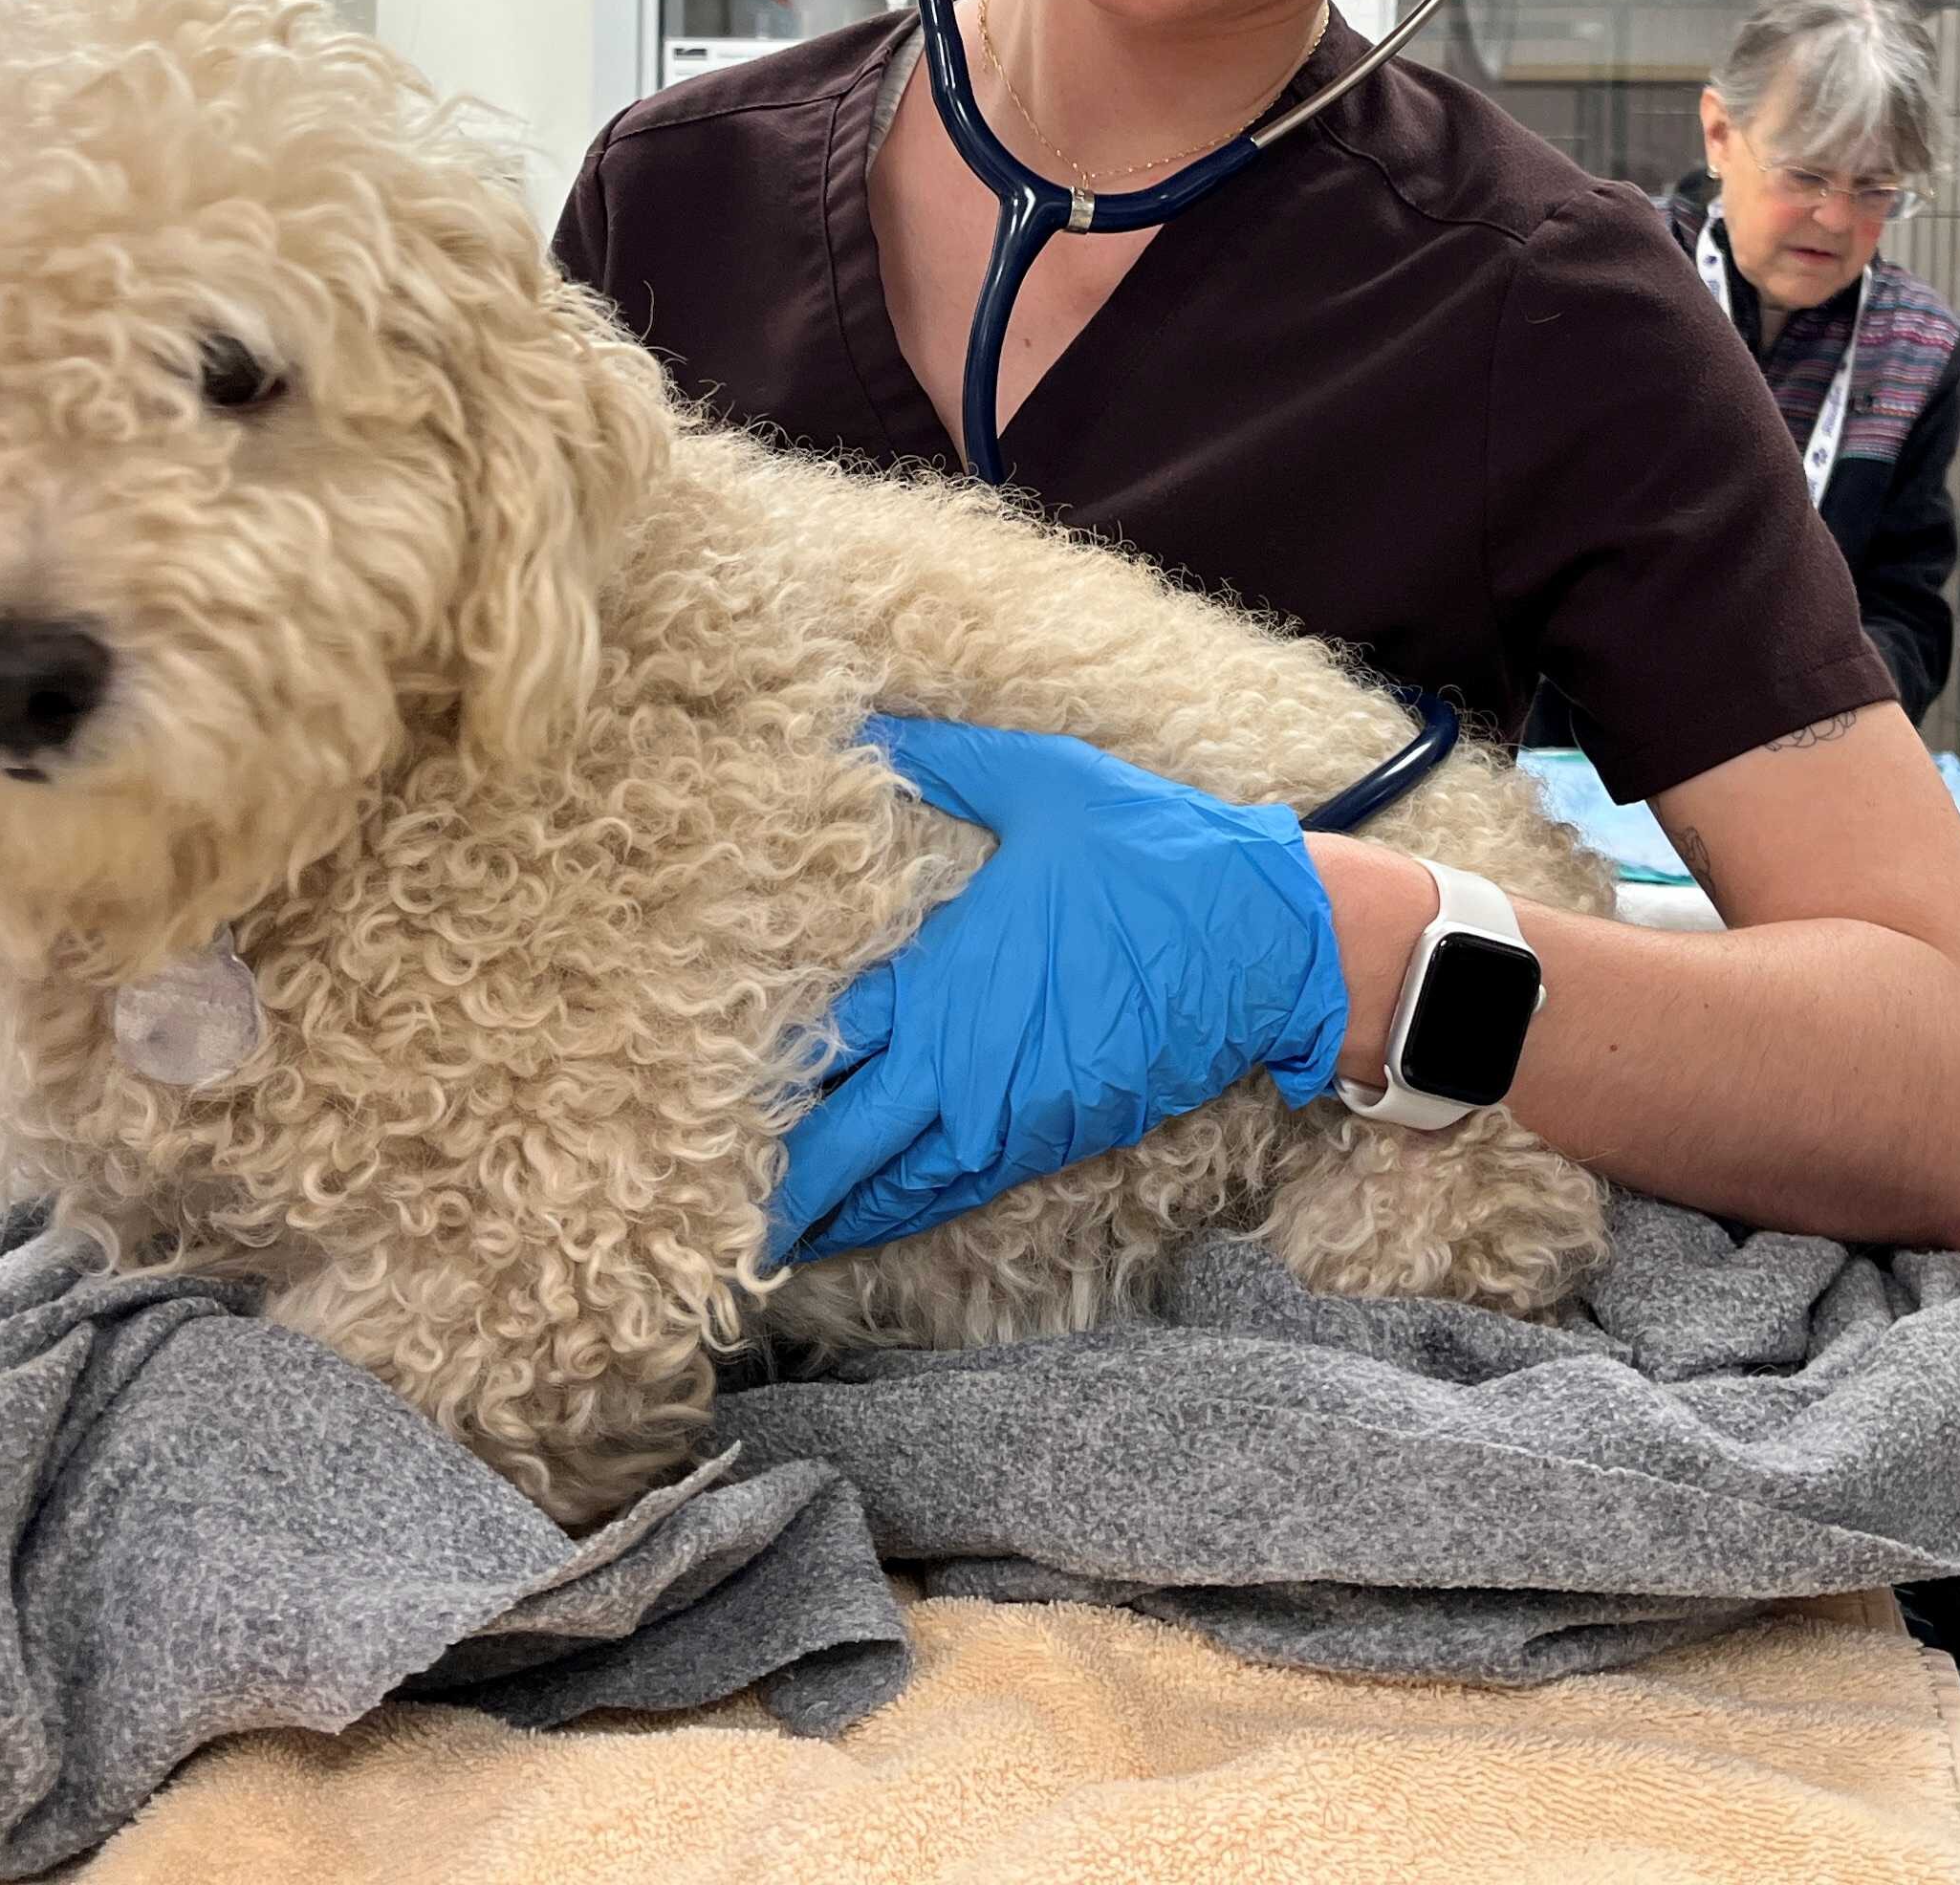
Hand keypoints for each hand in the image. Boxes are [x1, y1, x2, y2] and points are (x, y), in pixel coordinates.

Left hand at [765, 715, 1347, 1266]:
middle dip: (777, 1187)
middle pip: (839, 1148)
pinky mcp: (1052, 1139)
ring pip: (893, 1187)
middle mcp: (959, 1069)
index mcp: (941, 983)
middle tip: (712, 1218)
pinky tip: (868, 1215)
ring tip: (771, 1236)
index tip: (696, 1097)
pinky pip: (952, 1190)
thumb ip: (942, 760)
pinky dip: (899, 1208)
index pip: (821, 1051)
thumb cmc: (1149, 854)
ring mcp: (1007, 1117)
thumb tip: (869, 724)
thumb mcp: (1039, 781)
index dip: (758, 1086)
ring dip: (831, 1212)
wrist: (1263, 940)